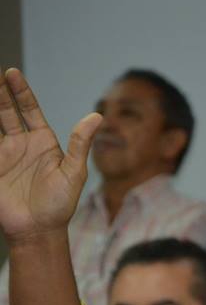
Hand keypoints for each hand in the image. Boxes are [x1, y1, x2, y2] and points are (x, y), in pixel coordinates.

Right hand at [0, 69, 100, 243]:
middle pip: (7, 113)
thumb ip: (80, 144)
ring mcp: (5, 156)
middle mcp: (22, 145)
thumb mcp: (73, 173)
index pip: (30, 110)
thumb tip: (97, 116)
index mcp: (44, 143)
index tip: (12, 73)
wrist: (38, 230)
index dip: (21, 92)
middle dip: (1, 94)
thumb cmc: (60, 204)